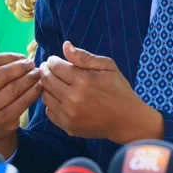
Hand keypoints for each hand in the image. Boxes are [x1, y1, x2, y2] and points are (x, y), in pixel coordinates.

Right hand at [0, 22, 41, 156]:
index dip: (9, 56)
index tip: (21, 56)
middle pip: (4, 74)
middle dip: (22, 67)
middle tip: (33, 63)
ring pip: (15, 87)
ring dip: (31, 78)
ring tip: (38, 72)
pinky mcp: (3, 120)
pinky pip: (24, 101)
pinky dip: (34, 91)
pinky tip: (40, 85)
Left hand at [39, 41, 163, 143]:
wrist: (126, 120)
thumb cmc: (118, 90)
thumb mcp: (108, 67)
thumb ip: (84, 57)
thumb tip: (65, 46)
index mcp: (83, 81)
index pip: (55, 66)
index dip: (52, 61)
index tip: (54, 60)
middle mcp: (73, 98)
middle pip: (47, 80)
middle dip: (46, 71)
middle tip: (49, 68)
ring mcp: (69, 114)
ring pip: (45, 96)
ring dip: (47, 87)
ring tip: (54, 82)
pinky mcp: (68, 127)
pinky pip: (49, 111)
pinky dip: (52, 103)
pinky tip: (60, 98)